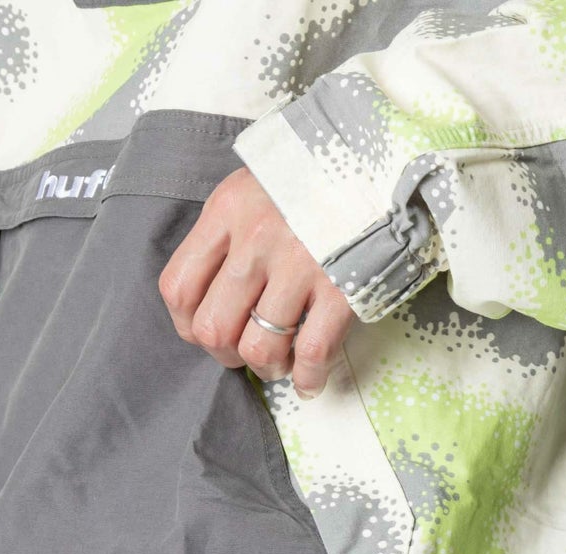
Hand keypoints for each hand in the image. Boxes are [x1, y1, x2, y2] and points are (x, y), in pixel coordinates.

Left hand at [158, 165, 356, 398]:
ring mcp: (300, 265)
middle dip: (226, 354)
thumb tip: (217, 300)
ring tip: (281, 363)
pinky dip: (309, 379)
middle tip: (247, 352)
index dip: (188, 326)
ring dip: (267, 367)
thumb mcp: (257, 188)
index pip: (178, 288)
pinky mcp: (342, 287)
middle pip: (213, 327)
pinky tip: (310, 383)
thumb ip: (230, 234)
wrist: (386, 159)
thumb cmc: (318, 180)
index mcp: (228, 211)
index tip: (207, 333)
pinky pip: (313, 353)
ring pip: (259, 347)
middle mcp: (256, 239)